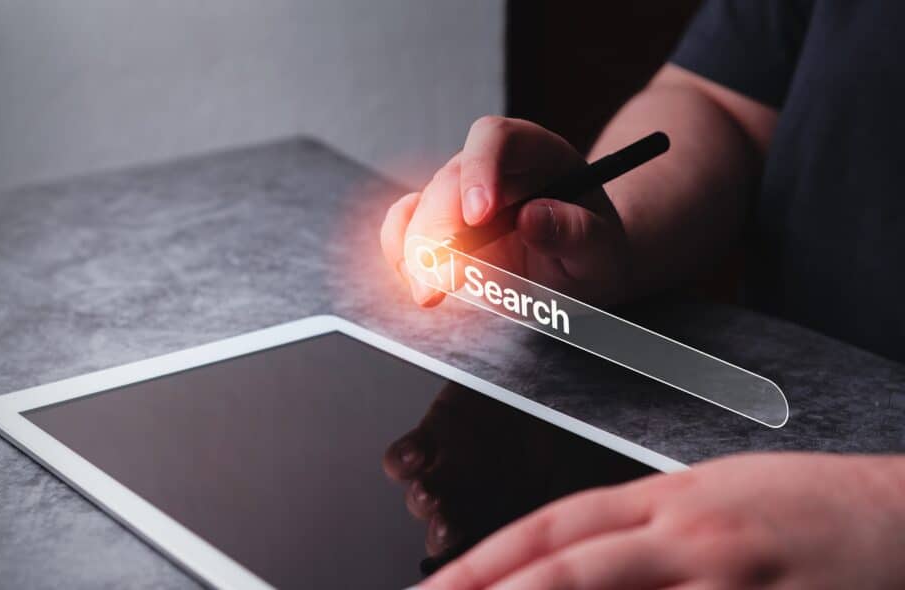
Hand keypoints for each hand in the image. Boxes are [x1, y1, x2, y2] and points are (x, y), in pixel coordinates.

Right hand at [380, 116, 632, 307]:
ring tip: (431, 294)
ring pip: (420, 209)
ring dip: (416, 253)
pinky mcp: (435, 225)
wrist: (577, 266)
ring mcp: (456, 194)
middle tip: (444, 279)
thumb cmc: (593, 250)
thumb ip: (578, 233)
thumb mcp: (602, 248)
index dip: (479, 170)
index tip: (477, 217)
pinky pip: (404, 231)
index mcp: (534, 152)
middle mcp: (487, 166)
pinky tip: (417, 282)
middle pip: (448, 181)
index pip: (495, 139)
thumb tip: (534, 218)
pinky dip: (402, 258)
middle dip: (439, 231)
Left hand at [382, 384, 567, 565]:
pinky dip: (403, 460)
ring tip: (429, 494)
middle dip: (445, 534)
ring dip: (423, 500)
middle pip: (450, 531)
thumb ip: (569, 516)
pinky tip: (413, 456)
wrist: (565, 376)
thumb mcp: (586, 481)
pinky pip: (405, 457)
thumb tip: (568, 543)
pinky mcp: (434, 433)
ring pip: (425, 497)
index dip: (476, 557)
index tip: (479, 559)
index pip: (485, 549)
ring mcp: (453, 468)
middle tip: (448, 532)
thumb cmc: (583, 431)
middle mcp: (479, 498)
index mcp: (512, 516)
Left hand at [421, 453, 904, 588]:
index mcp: (670, 499)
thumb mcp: (716, 497)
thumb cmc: (812, 511)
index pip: (554, 526)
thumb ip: (644, 526)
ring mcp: (728, 584)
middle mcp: (690, 538)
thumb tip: (575, 555)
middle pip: (568, 570)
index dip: (486, 559)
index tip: (437, 588)